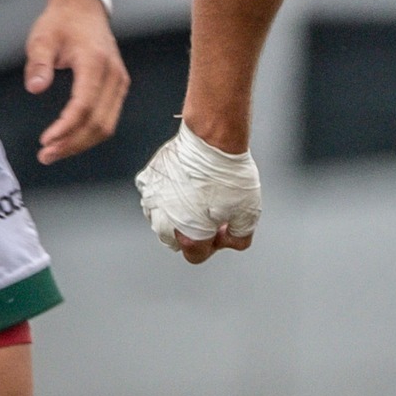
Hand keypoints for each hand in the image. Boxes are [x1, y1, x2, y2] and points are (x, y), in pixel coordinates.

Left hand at [25, 0, 129, 163]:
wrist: (84, 9)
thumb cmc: (64, 22)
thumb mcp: (42, 38)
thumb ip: (39, 63)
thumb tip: (36, 87)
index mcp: (95, 63)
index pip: (84, 106)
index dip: (66, 128)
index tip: (47, 140)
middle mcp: (113, 76)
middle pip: (99, 123)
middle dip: (73, 143)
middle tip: (48, 154)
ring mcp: (119, 83)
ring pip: (107, 125)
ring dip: (82, 143)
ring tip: (57, 151)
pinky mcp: (118, 88)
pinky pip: (109, 118)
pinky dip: (91, 133)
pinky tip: (73, 139)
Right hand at [136, 123, 261, 261]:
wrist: (211, 140)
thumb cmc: (230, 177)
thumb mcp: (248, 215)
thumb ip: (239, 237)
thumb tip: (228, 239)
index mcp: (187, 236)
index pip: (197, 255)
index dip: (213, 244)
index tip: (222, 227)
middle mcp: (163, 222)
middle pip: (177, 239)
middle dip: (194, 230)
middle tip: (212, 211)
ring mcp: (151, 200)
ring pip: (163, 218)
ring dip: (179, 213)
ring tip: (201, 193)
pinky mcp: (147, 179)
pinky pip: (156, 195)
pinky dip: (169, 193)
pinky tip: (189, 180)